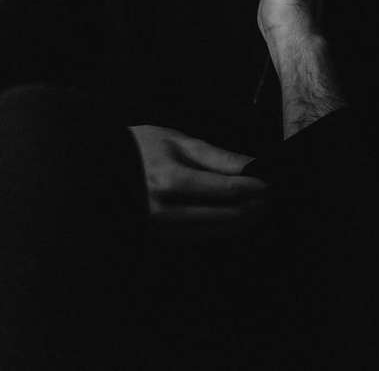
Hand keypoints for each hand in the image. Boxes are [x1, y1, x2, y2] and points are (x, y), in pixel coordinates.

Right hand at [129, 125, 267, 235]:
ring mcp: (160, 228)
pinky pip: (199, 235)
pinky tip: (236, 217)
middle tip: (273, 198)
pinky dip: (221, 227)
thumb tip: (253, 165)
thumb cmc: (144, 147)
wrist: (105, 167)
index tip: (273, 185)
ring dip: (241, 221)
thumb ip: (218, 157)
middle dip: (252, 207)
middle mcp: (164, 210)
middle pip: (223, 215)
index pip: (224, 190)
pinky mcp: (160, 237)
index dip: (253, 189)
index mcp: (169, 180)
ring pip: (214, 230)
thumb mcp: (180, 142)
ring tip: (260, 208)